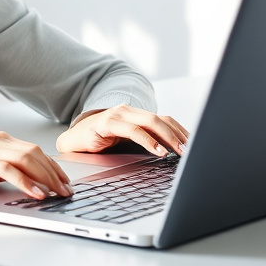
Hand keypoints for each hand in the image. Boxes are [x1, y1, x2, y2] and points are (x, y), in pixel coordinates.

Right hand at [0, 133, 71, 199]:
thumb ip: (5, 170)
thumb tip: (31, 182)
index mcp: (1, 140)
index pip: (36, 151)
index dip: (54, 167)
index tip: (66, 183)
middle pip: (35, 154)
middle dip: (55, 174)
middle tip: (67, 191)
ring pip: (26, 159)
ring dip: (46, 178)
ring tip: (58, 193)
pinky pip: (8, 170)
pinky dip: (26, 181)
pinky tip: (36, 193)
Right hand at [56, 105, 190, 156]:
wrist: (71, 142)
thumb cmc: (98, 142)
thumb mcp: (124, 142)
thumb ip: (143, 141)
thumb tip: (170, 153)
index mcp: (135, 115)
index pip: (164, 120)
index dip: (180, 131)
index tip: (194, 145)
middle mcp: (128, 111)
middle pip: (161, 119)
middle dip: (179, 135)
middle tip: (191, 151)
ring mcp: (117, 115)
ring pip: (150, 122)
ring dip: (168, 138)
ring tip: (180, 152)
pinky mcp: (107, 123)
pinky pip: (133, 130)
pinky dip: (148, 141)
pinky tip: (158, 151)